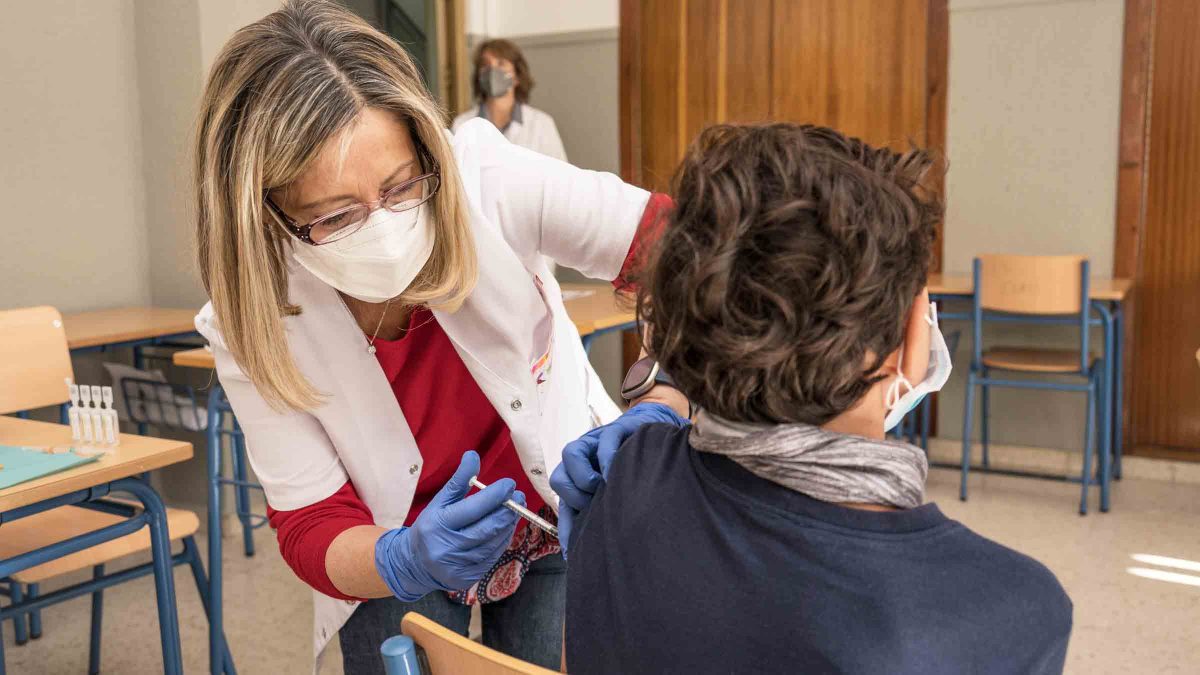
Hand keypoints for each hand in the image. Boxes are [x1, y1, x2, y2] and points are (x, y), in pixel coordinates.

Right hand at [375, 450, 521, 600]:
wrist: (415, 564)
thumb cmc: (431, 527)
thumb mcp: (439, 502)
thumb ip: (458, 480)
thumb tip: (473, 455)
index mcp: (438, 525)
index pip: (472, 509)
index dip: (494, 496)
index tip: (509, 484)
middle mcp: (447, 548)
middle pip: (486, 528)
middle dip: (507, 511)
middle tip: (519, 497)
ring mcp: (458, 566)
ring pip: (493, 544)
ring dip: (507, 525)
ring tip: (515, 510)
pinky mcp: (467, 578)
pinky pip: (492, 557)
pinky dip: (501, 541)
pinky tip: (505, 529)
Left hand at [550, 402, 687, 556]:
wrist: (657, 439)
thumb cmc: (638, 473)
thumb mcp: (620, 497)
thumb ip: (608, 517)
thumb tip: (603, 552)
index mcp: (582, 483)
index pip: (564, 506)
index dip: (566, 529)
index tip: (574, 552)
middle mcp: (583, 463)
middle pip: (558, 477)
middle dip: (572, 496)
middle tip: (591, 505)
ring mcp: (596, 444)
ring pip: (571, 453)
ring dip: (582, 474)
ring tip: (600, 485)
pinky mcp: (616, 430)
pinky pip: (604, 440)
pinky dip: (607, 456)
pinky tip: (616, 469)